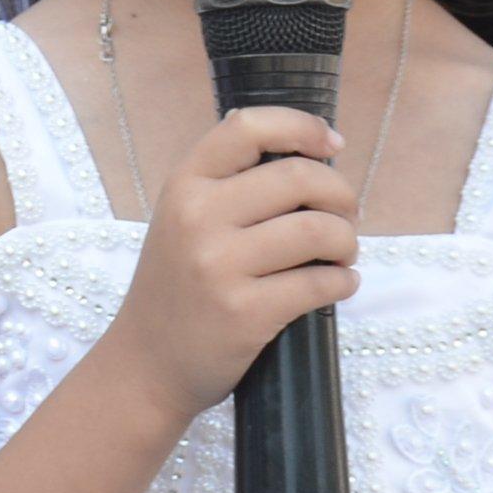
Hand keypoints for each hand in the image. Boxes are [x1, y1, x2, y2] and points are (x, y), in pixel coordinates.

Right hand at [105, 106, 357, 428]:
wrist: (145, 365)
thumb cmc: (176, 289)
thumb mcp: (180, 221)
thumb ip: (225, 184)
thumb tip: (305, 150)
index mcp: (183, 185)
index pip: (248, 127)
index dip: (302, 128)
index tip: (332, 146)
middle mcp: (197, 217)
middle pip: (299, 178)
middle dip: (341, 195)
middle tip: (346, 216)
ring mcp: (219, 265)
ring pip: (317, 230)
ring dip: (347, 242)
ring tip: (343, 255)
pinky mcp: (245, 312)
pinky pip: (320, 283)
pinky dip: (344, 282)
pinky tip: (338, 286)